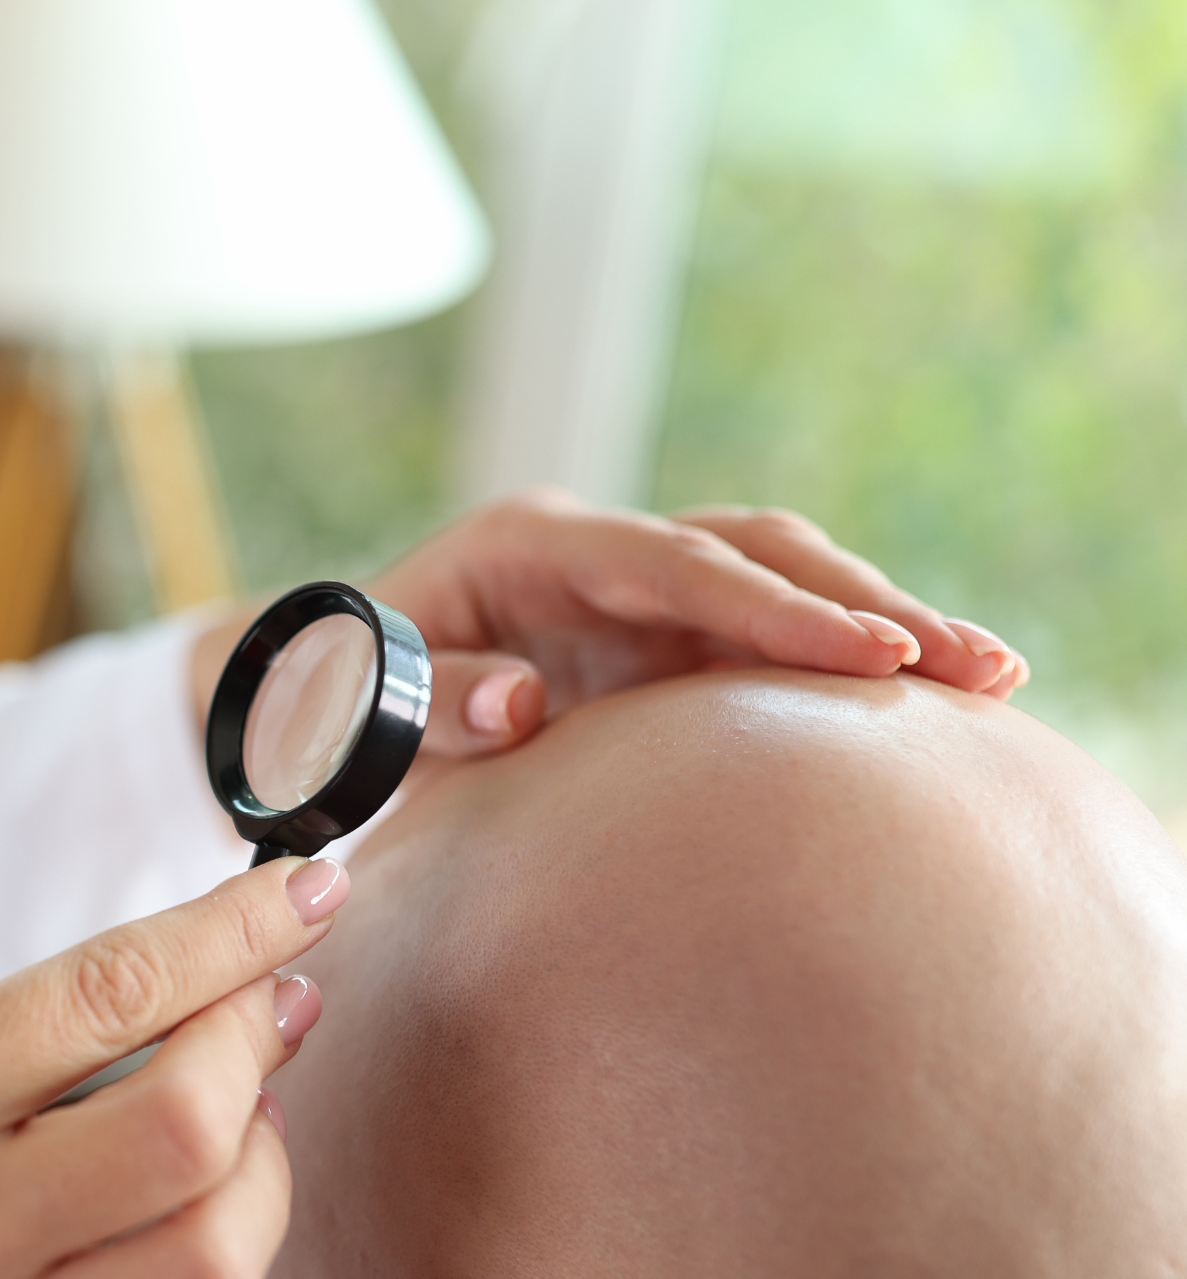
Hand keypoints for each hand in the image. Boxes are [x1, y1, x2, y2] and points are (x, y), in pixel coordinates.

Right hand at [0, 856, 346, 1278]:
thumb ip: (35, 1032)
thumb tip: (240, 989)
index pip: (100, 995)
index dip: (232, 933)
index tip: (304, 893)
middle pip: (185, 1133)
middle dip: (256, 1055)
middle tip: (254, 1032)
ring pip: (214, 1268)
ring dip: (263, 1186)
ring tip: (227, 1154)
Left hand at [367, 490, 1026, 756]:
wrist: (314, 695)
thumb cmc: (325, 700)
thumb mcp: (349, 705)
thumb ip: (428, 701)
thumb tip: (524, 705)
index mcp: (526, 547)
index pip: (673, 565)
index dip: (771, 607)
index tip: (867, 653)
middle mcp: (597, 551)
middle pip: (754, 553)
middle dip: (866, 603)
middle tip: (977, 666)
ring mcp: (633, 591)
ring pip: (779, 581)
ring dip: (879, 623)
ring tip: (990, 679)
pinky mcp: (655, 638)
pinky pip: (761, 639)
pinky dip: (838, 663)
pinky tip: (928, 705)